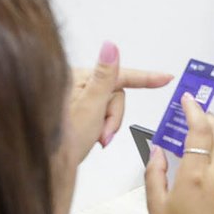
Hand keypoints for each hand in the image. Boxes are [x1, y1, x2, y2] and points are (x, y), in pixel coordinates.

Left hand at [55, 41, 171, 213]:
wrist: (49, 166)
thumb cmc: (62, 141)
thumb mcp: (90, 106)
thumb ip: (104, 77)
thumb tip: (111, 47)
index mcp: (77, 77)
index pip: (119, 74)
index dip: (145, 78)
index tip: (165, 78)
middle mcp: (75, 83)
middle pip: (116, 93)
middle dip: (114, 116)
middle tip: (104, 134)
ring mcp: (76, 98)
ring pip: (111, 106)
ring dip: (108, 124)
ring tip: (96, 138)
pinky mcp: (77, 109)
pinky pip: (101, 113)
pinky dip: (102, 126)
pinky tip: (92, 136)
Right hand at [143, 95, 213, 213]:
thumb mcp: (156, 205)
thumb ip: (155, 172)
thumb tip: (157, 149)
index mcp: (196, 175)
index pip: (199, 131)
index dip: (194, 110)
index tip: (187, 98)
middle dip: (207, 116)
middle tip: (193, 109)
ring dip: (212, 135)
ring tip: (194, 136)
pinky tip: (202, 163)